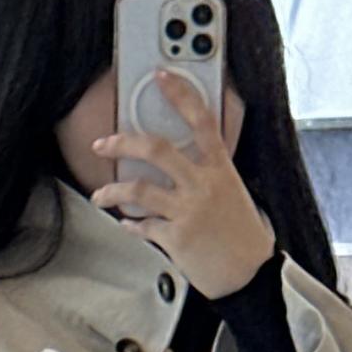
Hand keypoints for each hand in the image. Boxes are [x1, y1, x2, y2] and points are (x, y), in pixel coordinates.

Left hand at [87, 70, 274, 299]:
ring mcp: (188, 211)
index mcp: (220, 169)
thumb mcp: (231, 193)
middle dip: (122, 143)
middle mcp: (203, 185)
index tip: (161, 76)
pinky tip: (127, 224)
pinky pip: (142, 226)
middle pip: (156, 149)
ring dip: (111, 192)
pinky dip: (130, 225)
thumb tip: (175, 163)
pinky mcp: (176, 238)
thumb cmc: (241, 235)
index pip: (202, 121)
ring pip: (137, 190)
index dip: (181, 95)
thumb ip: (206, 174)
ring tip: (100, 195)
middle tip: (102, 144)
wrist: (251, 276)